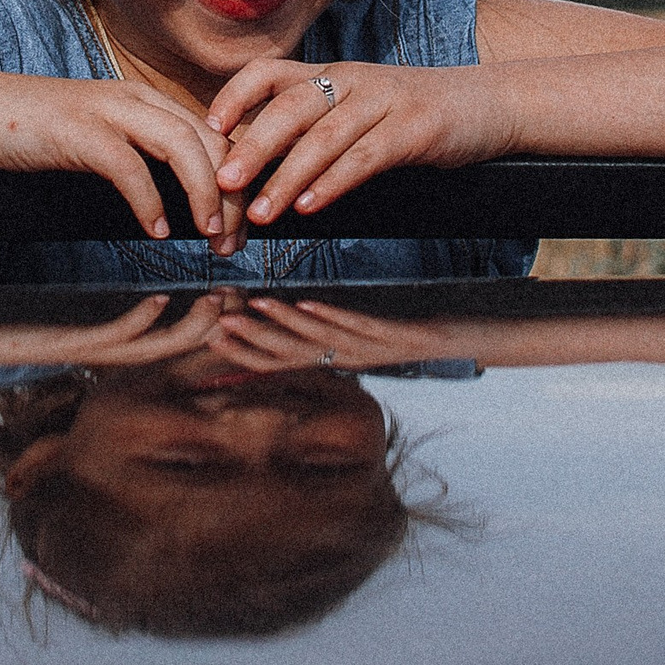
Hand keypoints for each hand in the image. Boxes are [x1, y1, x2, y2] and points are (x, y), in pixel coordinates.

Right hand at [0, 75, 242, 243]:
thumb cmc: (33, 134)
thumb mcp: (98, 139)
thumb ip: (138, 156)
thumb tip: (177, 203)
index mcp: (144, 101)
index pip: (214, 134)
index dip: (237, 179)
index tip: (243, 224)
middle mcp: (134, 99)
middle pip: (211, 139)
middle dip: (233, 193)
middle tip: (236, 241)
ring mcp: (106, 111)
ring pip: (183, 146)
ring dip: (204, 195)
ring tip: (211, 236)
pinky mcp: (77, 131)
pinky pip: (129, 166)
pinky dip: (150, 201)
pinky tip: (157, 231)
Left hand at [0, 292, 230, 369]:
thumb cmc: (16, 325)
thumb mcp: (66, 312)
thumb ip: (100, 302)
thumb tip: (128, 279)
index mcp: (109, 339)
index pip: (168, 329)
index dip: (202, 315)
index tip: (231, 290)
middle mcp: (106, 351)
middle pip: (173, 343)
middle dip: (210, 324)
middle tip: (240, 298)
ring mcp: (89, 351)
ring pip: (153, 346)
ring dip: (189, 328)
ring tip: (215, 304)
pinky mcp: (69, 346)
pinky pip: (112, 338)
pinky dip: (138, 323)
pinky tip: (156, 301)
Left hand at [206, 59, 511, 223]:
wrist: (488, 104)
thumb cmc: (413, 114)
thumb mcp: (358, 108)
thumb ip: (313, 127)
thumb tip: (255, 165)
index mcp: (331, 74)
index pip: (270, 72)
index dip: (236, 96)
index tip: (208, 127)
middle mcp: (352, 81)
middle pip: (290, 107)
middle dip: (253, 146)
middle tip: (222, 182)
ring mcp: (384, 102)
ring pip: (324, 136)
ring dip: (288, 176)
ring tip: (261, 210)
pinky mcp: (415, 129)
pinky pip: (366, 156)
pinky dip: (335, 182)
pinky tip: (312, 206)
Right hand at [209, 297, 470, 373]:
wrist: (452, 345)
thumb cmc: (402, 337)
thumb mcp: (359, 338)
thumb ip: (324, 332)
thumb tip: (292, 320)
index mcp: (333, 361)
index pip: (279, 362)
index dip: (245, 352)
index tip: (212, 335)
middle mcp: (344, 360)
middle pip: (290, 353)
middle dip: (253, 337)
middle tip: (219, 322)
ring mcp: (366, 349)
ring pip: (316, 340)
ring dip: (284, 323)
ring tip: (257, 304)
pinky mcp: (388, 335)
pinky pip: (354, 326)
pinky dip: (329, 315)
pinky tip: (309, 302)